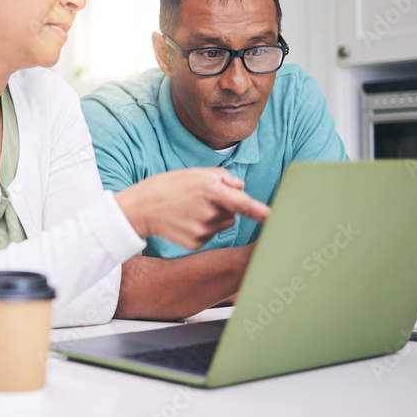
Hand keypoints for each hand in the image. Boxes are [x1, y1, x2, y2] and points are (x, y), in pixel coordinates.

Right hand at [115, 167, 269, 250]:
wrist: (140, 209)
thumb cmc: (166, 187)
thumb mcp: (193, 173)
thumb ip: (222, 177)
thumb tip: (241, 188)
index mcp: (208, 191)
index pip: (242, 204)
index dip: (261, 212)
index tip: (277, 218)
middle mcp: (207, 213)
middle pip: (233, 213)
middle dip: (224, 206)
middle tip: (200, 199)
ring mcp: (201, 231)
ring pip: (223, 224)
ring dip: (215, 217)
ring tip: (190, 209)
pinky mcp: (195, 243)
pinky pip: (211, 235)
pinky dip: (203, 228)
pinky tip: (185, 221)